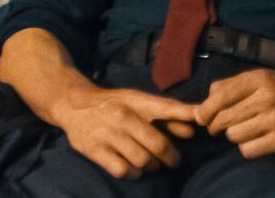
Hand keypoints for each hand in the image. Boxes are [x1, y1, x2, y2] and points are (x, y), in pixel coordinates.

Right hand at [49, 85, 198, 179]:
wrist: (73, 104)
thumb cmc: (113, 104)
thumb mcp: (137, 102)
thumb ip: (164, 116)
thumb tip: (191, 130)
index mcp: (136, 101)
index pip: (166, 107)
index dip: (185, 114)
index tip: (200, 121)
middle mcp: (123, 116)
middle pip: (157, 143)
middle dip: (170, 156)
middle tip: (173, 162)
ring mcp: (108, 133)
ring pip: (141, 159)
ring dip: (152, 166)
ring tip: (153, 165)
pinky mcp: (94, 149)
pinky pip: (122, 170)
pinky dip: (133, 174)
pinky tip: (134, 170)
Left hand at [194, 69, 274, 158]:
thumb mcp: (261, 76)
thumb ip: (232, 84)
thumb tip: (206, 100)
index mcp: (260, 79)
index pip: (221, 96)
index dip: (206, 109)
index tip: (201, 117)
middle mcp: (267, 98)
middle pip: (224, 118)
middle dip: (215, 125)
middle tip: (217, 127)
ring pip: (234, 135)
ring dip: (233, 135)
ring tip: (242, 130)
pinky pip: (248, 150)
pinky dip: (246, 147)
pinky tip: (253, 139)